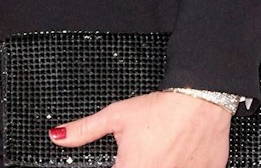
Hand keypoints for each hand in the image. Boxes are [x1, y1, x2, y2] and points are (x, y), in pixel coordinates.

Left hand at [50, 90, 230, 167]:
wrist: (201, 100)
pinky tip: (178, 156)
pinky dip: (179, 166)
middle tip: (144, 151)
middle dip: (138, 164)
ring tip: (161, 151)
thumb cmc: (162, 109)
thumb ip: (84, 130)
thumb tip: (59, 136)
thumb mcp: (116, 116)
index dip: (117, 166)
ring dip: (157, 165)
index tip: (122, 161)